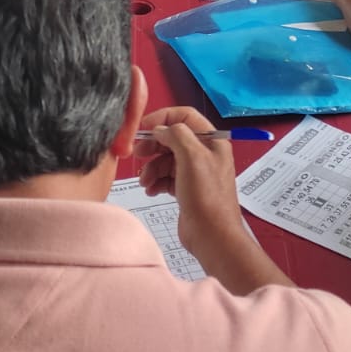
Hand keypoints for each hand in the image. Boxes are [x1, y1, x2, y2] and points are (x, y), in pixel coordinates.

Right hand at [136, 106, 243, 262]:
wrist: (212, 235)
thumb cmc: (206, 195)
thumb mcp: (192, 156)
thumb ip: (176, 135)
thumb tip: (160, 130)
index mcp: (212, 140)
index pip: (185, 116)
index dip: (163, 118)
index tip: (143, 127)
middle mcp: (205, 153)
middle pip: (173, 138)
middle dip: (154, 145)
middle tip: (138, 153)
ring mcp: (195, 172)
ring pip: (166, 159)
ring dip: (152, 167)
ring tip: (146, 181)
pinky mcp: (186, 189)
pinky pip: (166, 177)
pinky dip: (156, 181)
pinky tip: (151, 190)